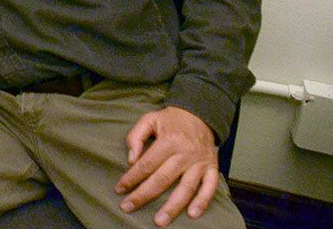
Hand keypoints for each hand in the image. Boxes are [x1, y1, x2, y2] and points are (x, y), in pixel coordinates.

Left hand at [117, 106, 219, 224]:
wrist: (201, 114)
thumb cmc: (171, 120)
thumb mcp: (149, 119)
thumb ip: (136, 136)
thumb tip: (131, 160)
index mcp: (169, 141)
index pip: (146, 164)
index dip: (131, 178)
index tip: (119, 189)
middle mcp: (185, 154)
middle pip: (162, 180)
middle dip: (144, 195)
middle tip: (128, 207)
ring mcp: (200, 163)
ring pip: (186, 188)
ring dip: (172, 207)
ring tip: (160, 221)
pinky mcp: (212, 168)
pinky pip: (209, 188)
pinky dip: (202, 202)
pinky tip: (192, 214)